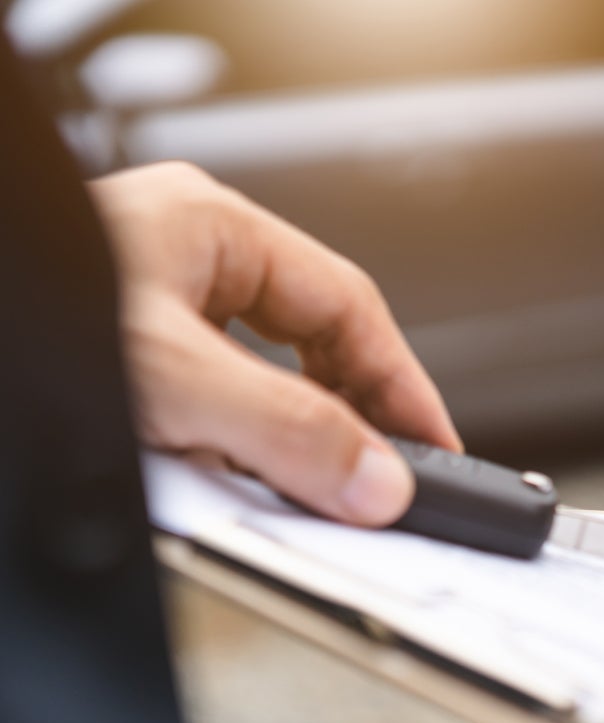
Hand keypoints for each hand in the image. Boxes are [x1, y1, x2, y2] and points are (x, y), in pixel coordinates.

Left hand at [89, 162, 461, 526]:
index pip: (349, 307)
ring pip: (254, 389)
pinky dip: (218, 458)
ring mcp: (142, 312)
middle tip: (384, 482)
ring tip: (301, 493)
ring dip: (280, 445)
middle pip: (310, 347)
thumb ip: (282, 428)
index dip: (403, 386)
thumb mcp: (168, 377)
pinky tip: (219, 488)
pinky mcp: (114, 369)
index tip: (438, 450)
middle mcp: (179, 259)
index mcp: (207, 225)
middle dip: (349, 420)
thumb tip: (376, 477)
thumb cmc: (9, 320)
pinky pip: (198, 417)